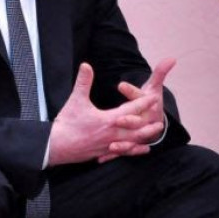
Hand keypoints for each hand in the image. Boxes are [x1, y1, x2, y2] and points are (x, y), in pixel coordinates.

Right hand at [47, 63, 164, 166]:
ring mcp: (109, 145)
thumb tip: (86, 65)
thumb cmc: (67, 123)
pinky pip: (123, 152)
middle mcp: (112, 134)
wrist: (57, 146)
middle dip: (148, 125)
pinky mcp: (103, 152)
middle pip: (136, 130)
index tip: (153, 98)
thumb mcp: (75, 100)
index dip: (142, 103)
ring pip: (132, 142)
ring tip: (153, 135)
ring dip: (144, 138)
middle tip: (161, 122)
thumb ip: (83, 82)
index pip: (130, 110)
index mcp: (108, 120)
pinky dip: (134, 150)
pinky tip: (140, 149)